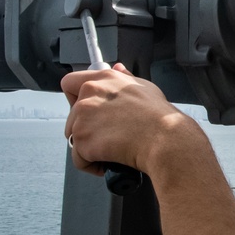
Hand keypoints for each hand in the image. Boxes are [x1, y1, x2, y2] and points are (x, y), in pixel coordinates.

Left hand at [61, 63, 205, 176]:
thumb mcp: (144, 87)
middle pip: (71, 115)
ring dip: (89, 147)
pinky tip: (108, 162)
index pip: (70, 82)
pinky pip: (79, 159)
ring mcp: (82, 117)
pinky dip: (92, 165)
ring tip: (112, 150)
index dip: (75, 97)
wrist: (164, 139)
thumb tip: (118, 69)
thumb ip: (125, 78)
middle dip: (87, 128)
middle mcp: (89, 94)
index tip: (87, 110)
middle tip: (109, 136)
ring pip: (75, 137)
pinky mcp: (82, 140)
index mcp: (103, 79)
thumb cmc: (160, 117)